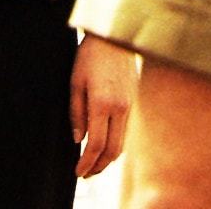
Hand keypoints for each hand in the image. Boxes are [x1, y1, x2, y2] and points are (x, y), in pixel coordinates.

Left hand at [70, 34, 138, 177]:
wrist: (115, 37)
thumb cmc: (90, 57)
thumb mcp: (75, 83)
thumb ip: (76, 113)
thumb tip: (78, 139)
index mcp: (102, 103)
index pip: (96, 144)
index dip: (86, 162)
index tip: (77, 171)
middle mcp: (120, 108)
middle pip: (113, 150)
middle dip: (98, 166)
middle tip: (86, 173)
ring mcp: (131, 105)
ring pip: (122, 143)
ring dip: (108, 158)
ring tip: (95, 163)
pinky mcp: (135, 101)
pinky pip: (127, 130)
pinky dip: (116, 143)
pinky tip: (106, 144)